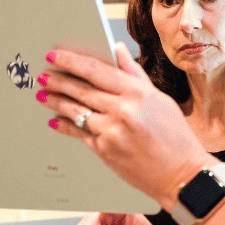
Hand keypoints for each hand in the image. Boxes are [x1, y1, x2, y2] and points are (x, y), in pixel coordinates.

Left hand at [35, 42, 213, 208]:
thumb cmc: (175, 136)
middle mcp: (123, 110)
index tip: (56, 56)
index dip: (73, 61)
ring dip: (56, 102)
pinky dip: (65, 125)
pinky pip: (79, 134)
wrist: (181, 174)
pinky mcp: (105, 151)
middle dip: (59, 80)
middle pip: (82, 89)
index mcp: (138, 92)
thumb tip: (118, 50)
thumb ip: (135, 75)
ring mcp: (112, 131)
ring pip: (76, 111)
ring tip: (43, 95)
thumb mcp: (160, 99)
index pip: (97, 70)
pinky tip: (55, 120)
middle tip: (44, 75)